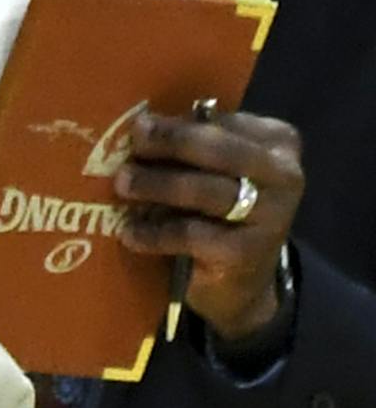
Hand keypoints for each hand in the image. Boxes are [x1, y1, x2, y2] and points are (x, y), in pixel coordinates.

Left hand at [115, 109, 304, 340]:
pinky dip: (155, 232)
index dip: (178, 125)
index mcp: (278, 143)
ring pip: (205, 190)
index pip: (224, 125)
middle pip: (219, 150)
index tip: (140, 126)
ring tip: (123, 184)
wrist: (241, 283)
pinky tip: (130, 233)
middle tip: (133, 144)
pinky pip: (191, 235)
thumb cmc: (220, 217)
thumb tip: (142, 129)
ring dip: (157, 185)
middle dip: (171, 144)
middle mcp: (284, 175)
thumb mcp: (215, 175)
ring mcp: (270, 215)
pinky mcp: (246, 252)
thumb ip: (193, 151)